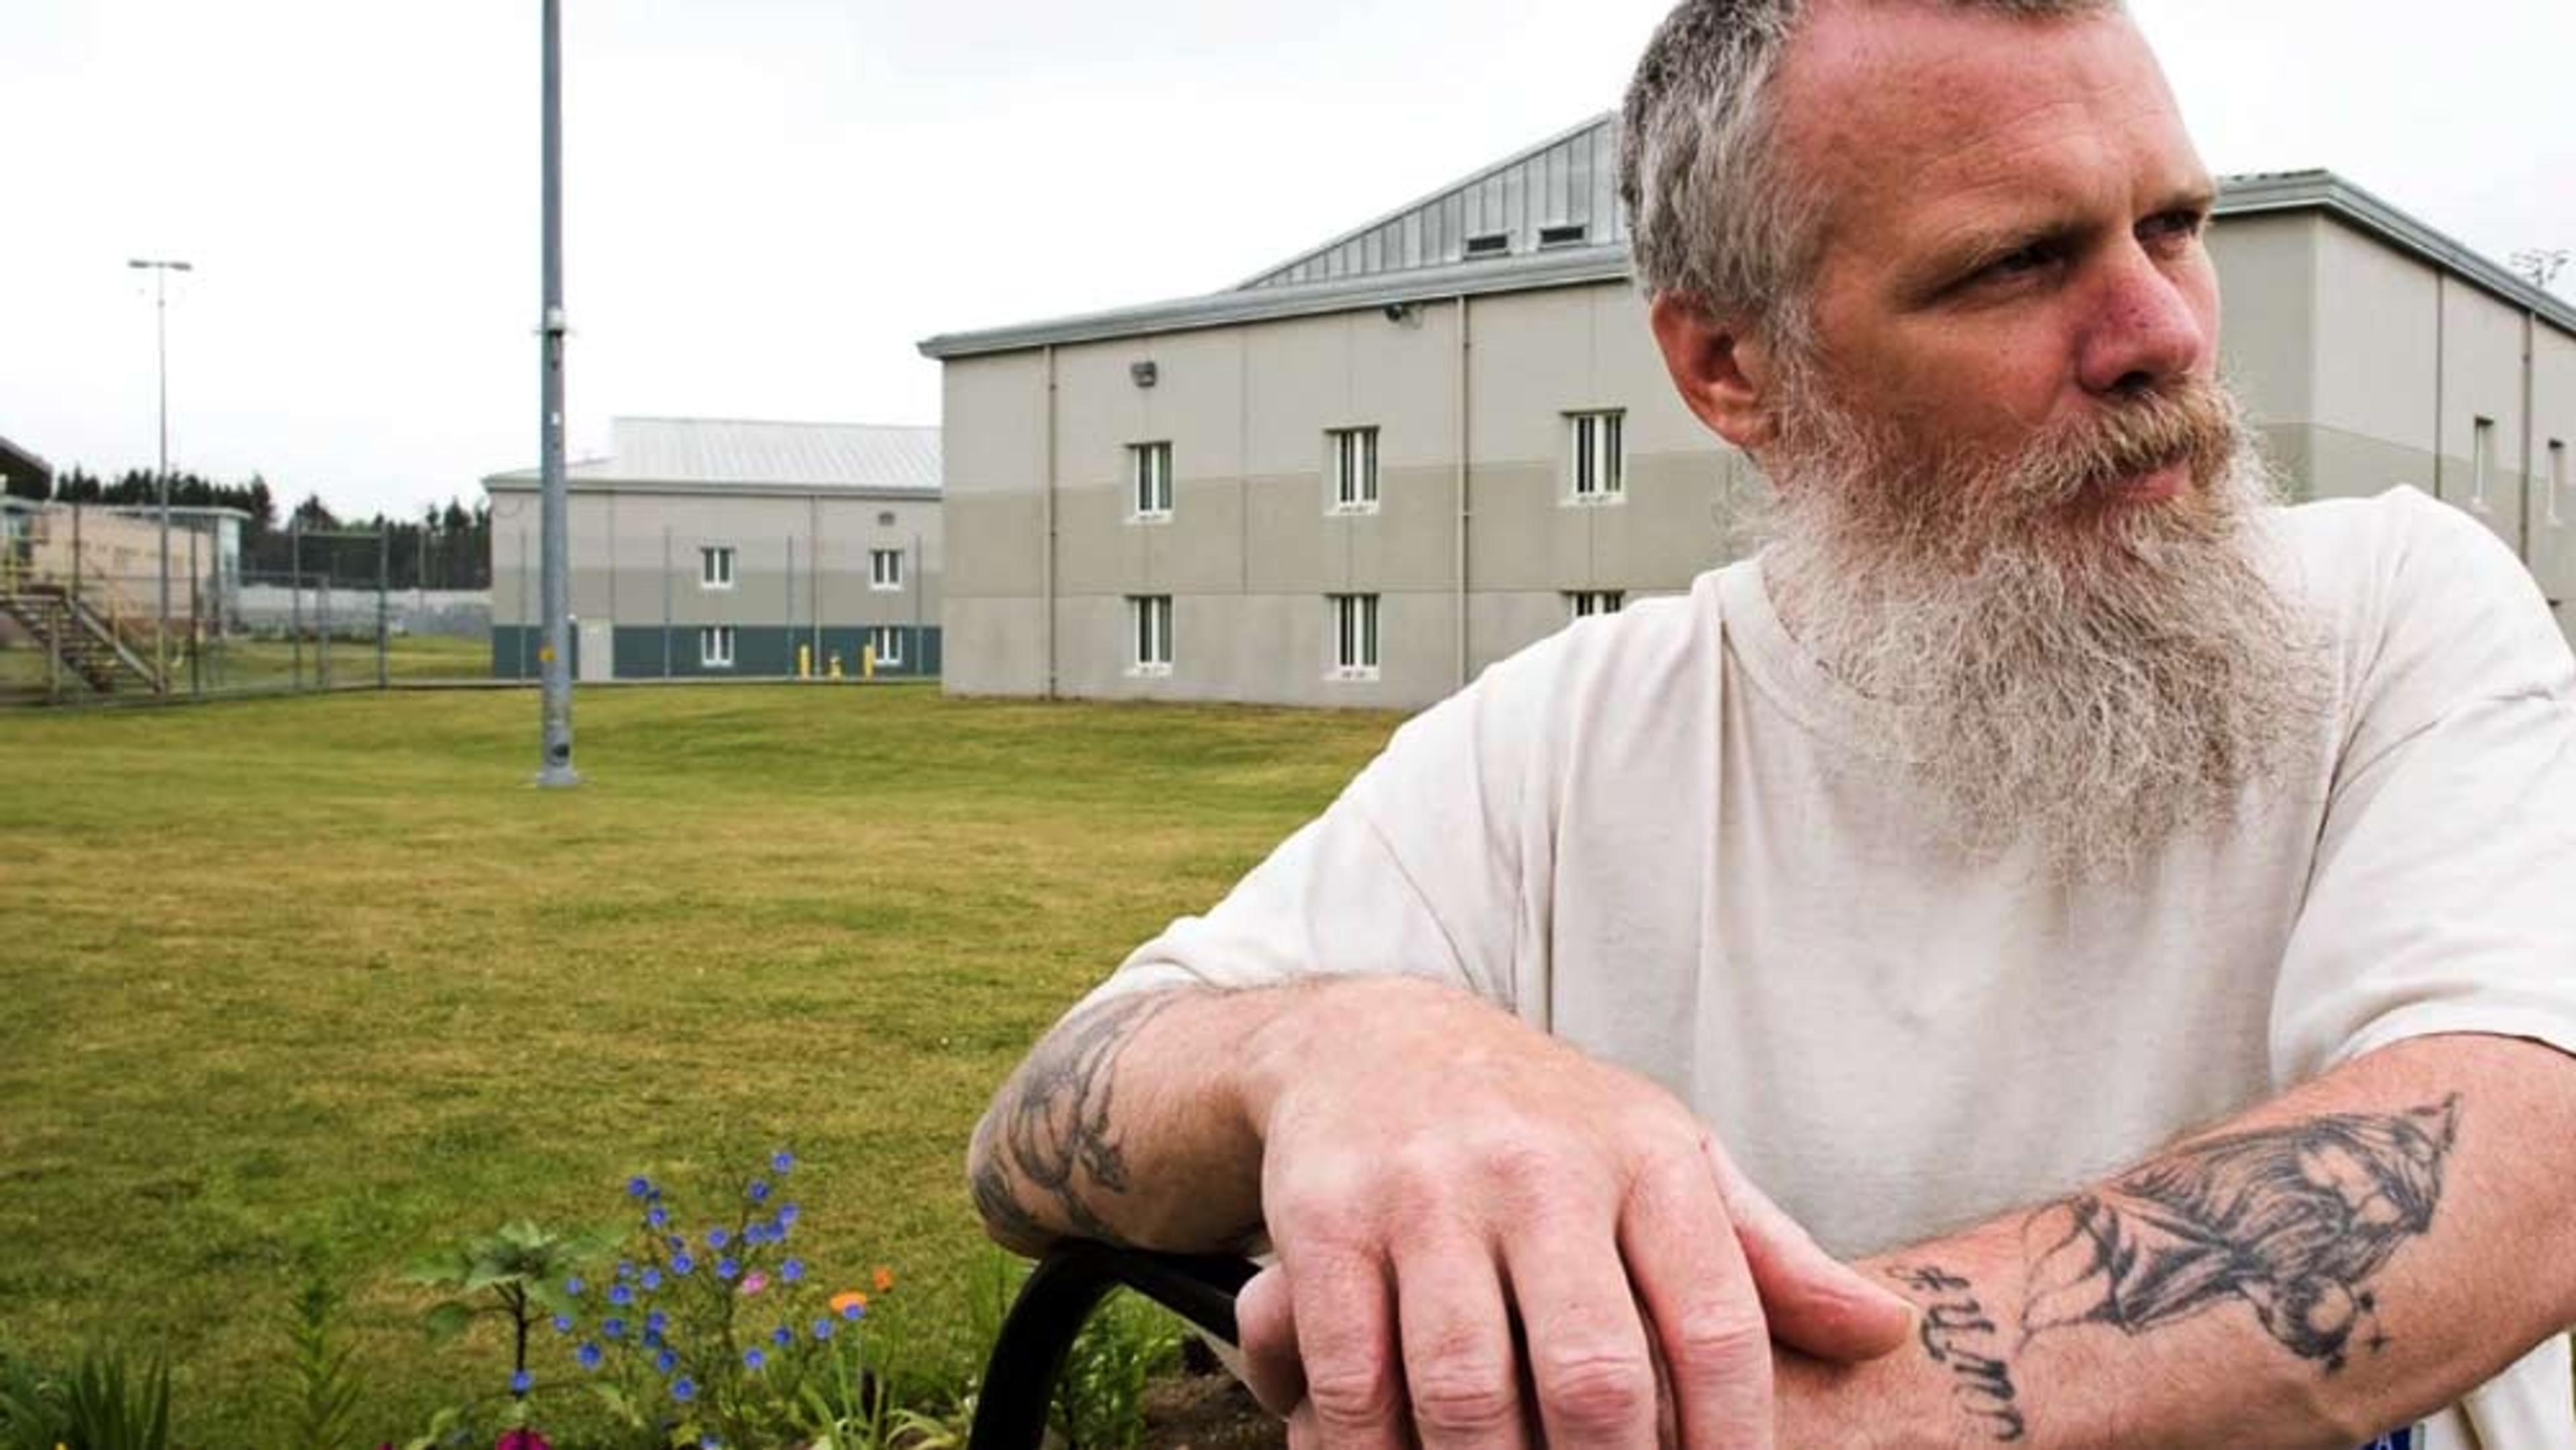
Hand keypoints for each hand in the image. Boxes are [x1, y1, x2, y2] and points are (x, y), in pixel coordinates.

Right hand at [1233, 977, 1911, 1447]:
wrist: (1369, 1038)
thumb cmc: (1545, 1125)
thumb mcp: (1667, 1157)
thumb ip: (1769, 1255)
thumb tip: (1890, 1332)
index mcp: (1644, 1159)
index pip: (1719, 1328)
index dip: (1735, 1445)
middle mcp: (1539, 1170)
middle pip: (1594, 1381)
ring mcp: (1426, 1193)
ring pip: (1469, 1393)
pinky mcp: (1326, 1218)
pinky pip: (1356, 1377)